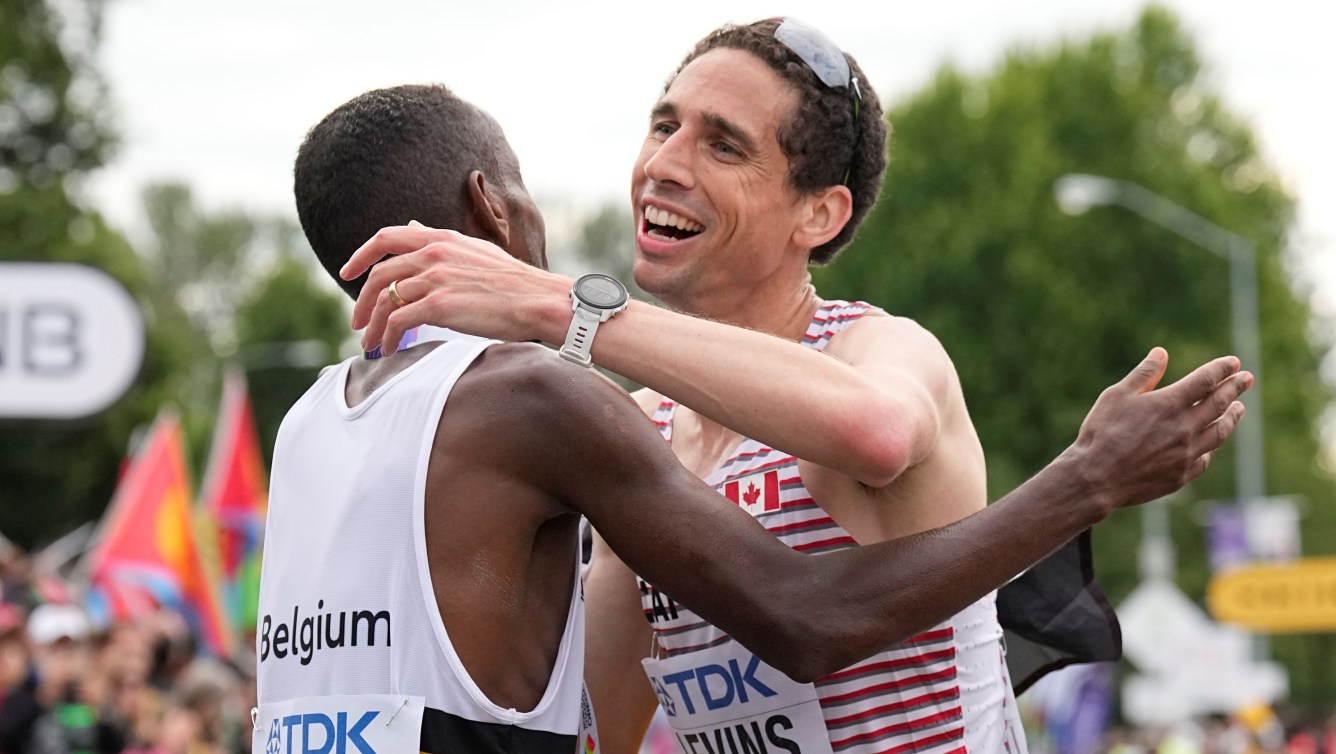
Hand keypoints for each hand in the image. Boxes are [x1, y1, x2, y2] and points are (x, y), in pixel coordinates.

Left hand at [339, 223, 568, 354]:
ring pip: (386, 300)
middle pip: (380, 275)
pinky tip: (392, 348)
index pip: (387, 238)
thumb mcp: (475, 250)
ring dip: (374, 325)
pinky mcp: (440, 305)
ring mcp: (435, 278)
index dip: (361, 255)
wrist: (539, 301)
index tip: (348, 273)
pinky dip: (389, 336)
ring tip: (373, 343)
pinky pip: (399, 321)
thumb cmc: (514, 282)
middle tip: (358, 322)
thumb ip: (441, 242)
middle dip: (362, 301)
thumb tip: (415, 228)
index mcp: (441, 238)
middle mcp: (434, 254)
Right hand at [1065, 347, 1250, 511]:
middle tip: (1247, 378)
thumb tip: (1161, 353)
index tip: (1234, 363)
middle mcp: (1185, 428)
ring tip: (1239, 408)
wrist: (1096, 478)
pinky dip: (1211, 447)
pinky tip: (1212, 442)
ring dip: (1232, 418)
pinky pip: (1205, 459)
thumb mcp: (1117, 395)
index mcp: (1169, 404)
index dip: (1221, 369)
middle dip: (1235, 388)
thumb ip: (1144, 374)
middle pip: (1219, 404)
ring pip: (1219, 432)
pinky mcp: (1181, 476)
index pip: (1205, 380)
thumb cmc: (1102, 432)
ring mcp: (1186, 454)